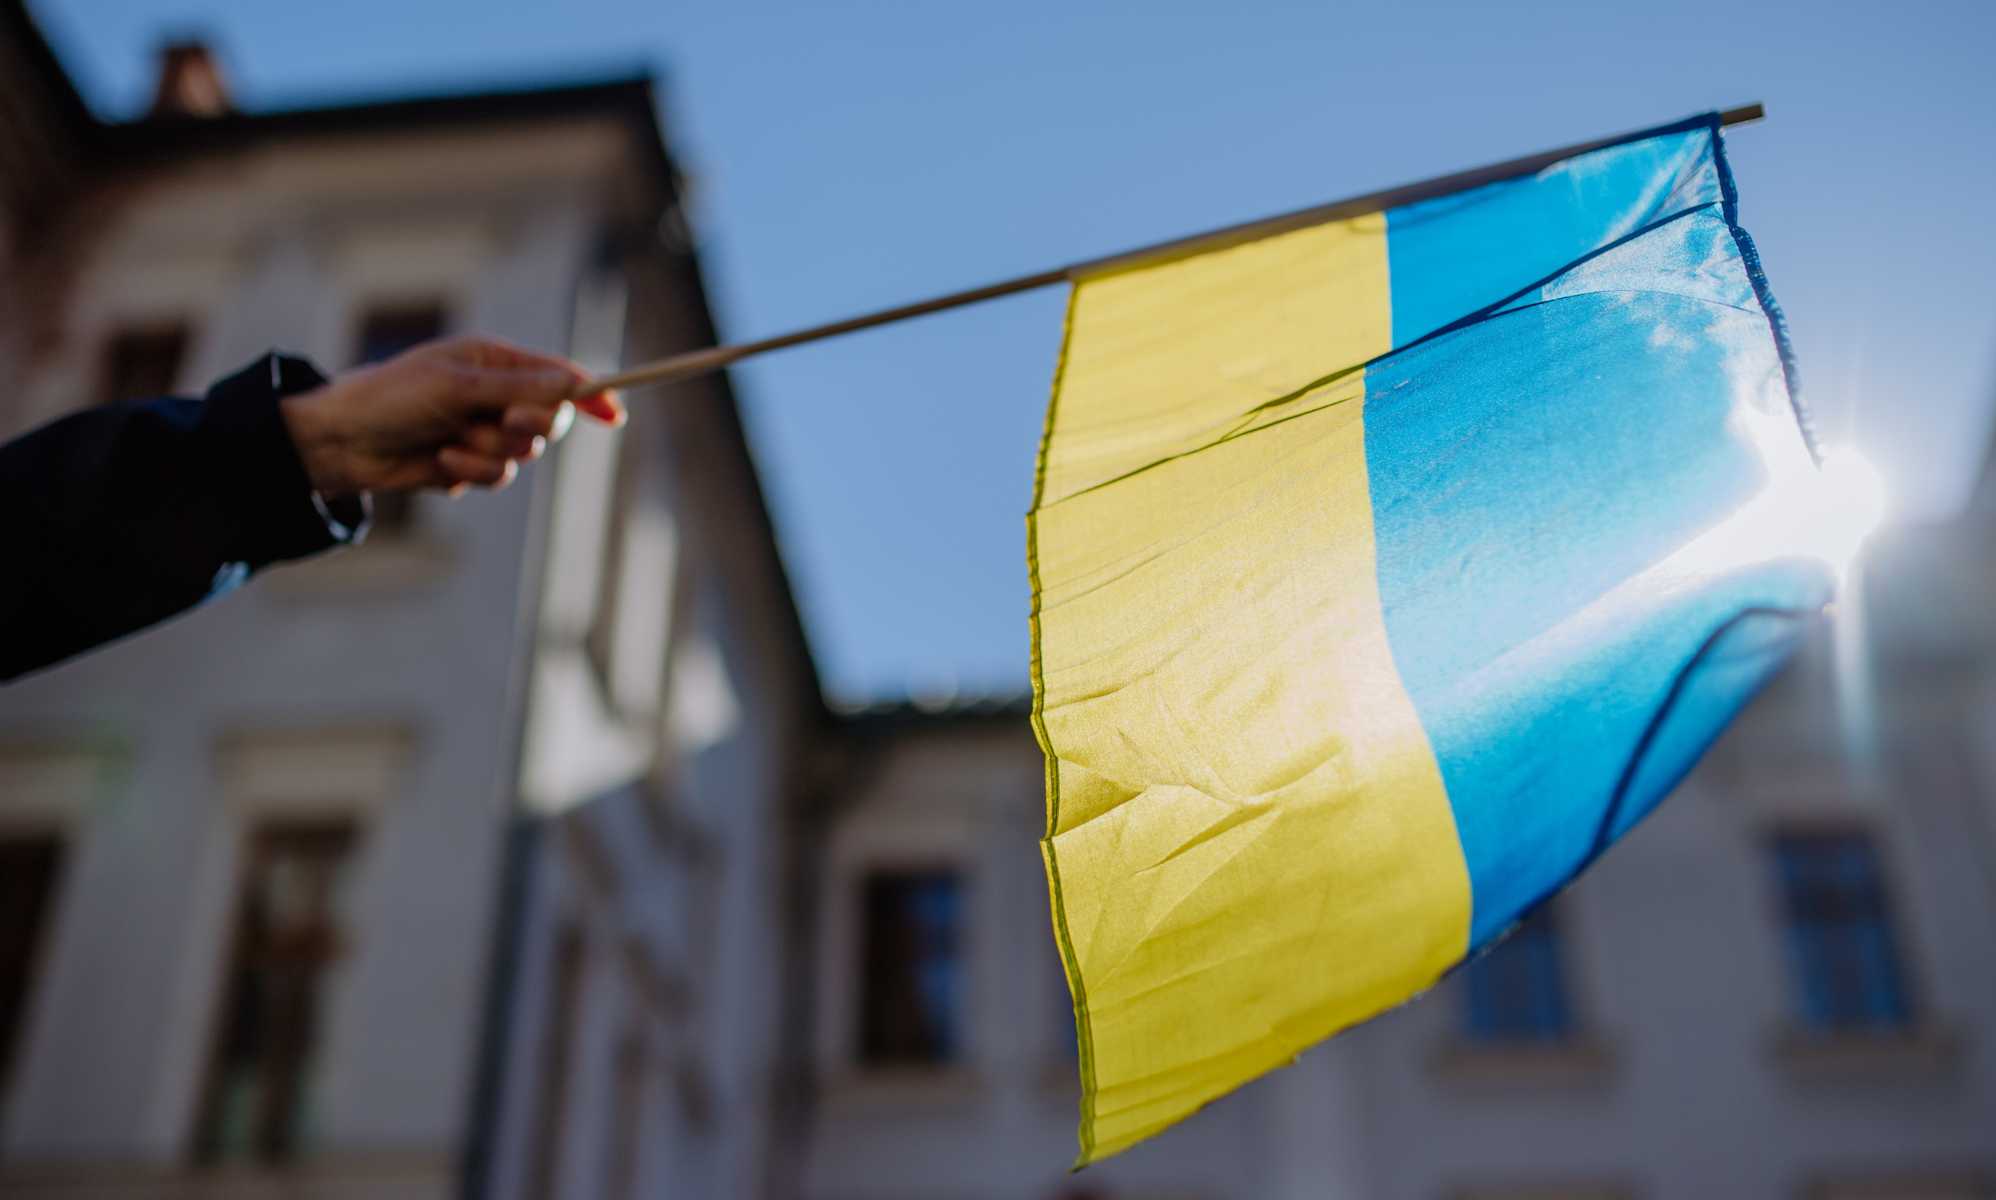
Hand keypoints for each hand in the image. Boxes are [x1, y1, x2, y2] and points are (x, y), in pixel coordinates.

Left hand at [278, 335, 624, 497]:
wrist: (342, 443)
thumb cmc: (392, 397)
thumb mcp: (457, 385)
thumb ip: (517, 387)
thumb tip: (572, 384)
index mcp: (495, 362)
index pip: (558, 376)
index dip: (590, 394)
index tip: (614, 416)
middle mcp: (495, 396)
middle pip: (549, 420)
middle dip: (528, 426)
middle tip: (501, 420)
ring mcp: (483, 432)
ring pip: (523, 455)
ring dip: (488, 452)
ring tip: (450, 442)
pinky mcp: (469, 466)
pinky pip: (497, 477)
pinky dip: (470, 471)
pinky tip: (440, 461)